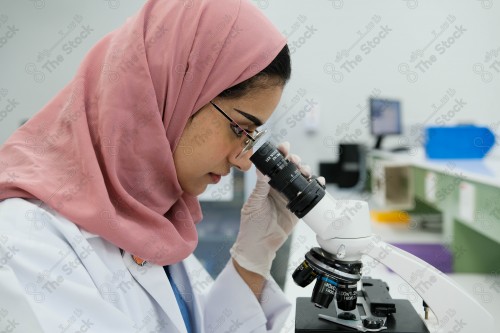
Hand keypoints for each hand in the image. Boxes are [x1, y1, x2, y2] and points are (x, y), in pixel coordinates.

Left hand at [230, 142, 324, 278]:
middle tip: (296, 161)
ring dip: (306, 171)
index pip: (274, 165)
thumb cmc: (251, 225)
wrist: (260, 246)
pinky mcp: (299, 208)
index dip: (280, 154)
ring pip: (301, 179)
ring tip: (306, 171)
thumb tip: (263, 171)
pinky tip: (318, 181)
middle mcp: (279, 189)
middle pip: (290, 169)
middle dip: (295, 161)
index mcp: (266, 185)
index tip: (285, 147)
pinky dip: (316, 186)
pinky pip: (309, 194)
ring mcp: (289, 197)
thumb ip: (260, 188)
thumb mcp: (254, 204)